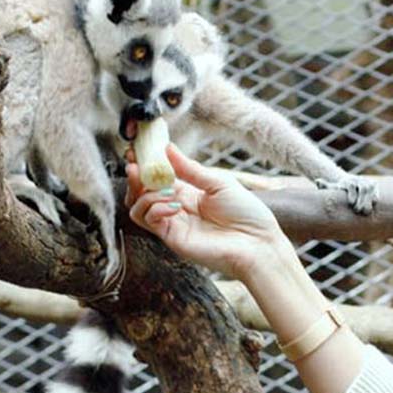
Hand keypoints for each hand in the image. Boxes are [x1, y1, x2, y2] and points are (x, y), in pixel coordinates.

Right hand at [126, 144, 288, 278]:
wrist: (257, 243)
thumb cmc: (246, 213)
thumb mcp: (218, 182)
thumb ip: (190, 168)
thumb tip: (167, 148)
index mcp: (187, 193)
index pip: (157, 177)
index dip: (145, 165)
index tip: (136, 150)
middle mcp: (175, 208)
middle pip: (141, 193)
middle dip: (136, 177)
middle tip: (135, 165)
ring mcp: (172, 224)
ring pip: (138, 208)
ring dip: (145, 193)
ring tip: (165, 189)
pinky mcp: (172, 238)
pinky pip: (149, 221)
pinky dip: (155, 208)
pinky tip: (175, 205)